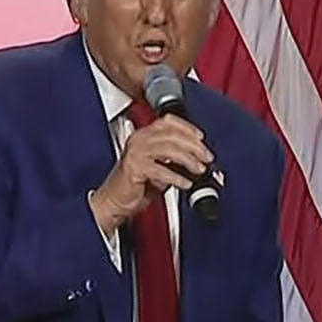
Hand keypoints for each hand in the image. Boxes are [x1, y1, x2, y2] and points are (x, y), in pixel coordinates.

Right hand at [89, 115, 213, 233]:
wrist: (115, 200)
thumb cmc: (137, 184)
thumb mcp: (161, 166)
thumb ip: (176, 158)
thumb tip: (198, 158)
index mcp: (145, 135)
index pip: (169, 122)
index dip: (188, 127)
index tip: (201, 138)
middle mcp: (139, 139)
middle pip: (173, 134)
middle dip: (194, 146)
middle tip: (207, 158)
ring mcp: (136, 152)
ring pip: (169, 149)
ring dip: (189, 160)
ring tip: (199, 170)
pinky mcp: (135, 167)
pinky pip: (161, 169)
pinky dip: (176, 177)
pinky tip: (185, 183)